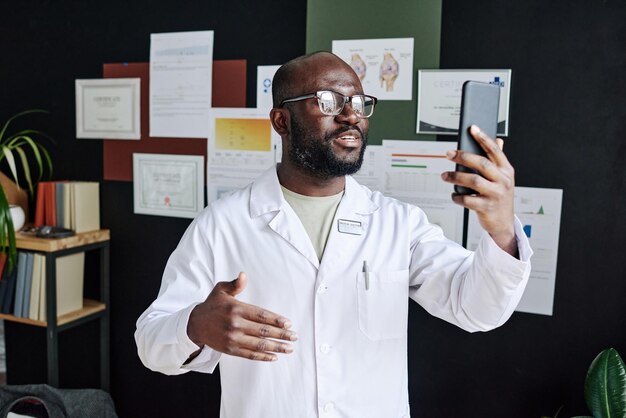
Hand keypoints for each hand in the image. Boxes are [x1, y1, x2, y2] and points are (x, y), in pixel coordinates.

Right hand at [186, 272, 296, 361]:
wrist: (195, 324)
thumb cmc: (212, 305)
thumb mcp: (221, 290)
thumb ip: (235, 284)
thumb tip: (243, 275)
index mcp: (236, 309)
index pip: (260, 315)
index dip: (275, 320)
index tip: (288, 323)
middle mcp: (235, 324)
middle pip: (263, 331)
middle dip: (281, 334)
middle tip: (294, 336)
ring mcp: (233, 338)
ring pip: (259, 345)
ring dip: (276, 347)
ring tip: (289, 348)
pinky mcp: (230, 349)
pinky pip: (250, 354)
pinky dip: (263, 357)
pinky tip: (274, 356)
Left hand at [441, 125, 517, 255]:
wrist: (504, 223)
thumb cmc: (499, 197)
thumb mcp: (503, 178)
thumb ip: (498, 161)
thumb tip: (498, 140)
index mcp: (507, 170)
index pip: (494, 151)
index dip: (483, 138)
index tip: (472, 128)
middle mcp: (503, 181)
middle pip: (482, 164)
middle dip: (463, 157)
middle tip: (448, 154)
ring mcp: (495, 195)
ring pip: (473, 181)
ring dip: (455, 177)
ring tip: (444, 175)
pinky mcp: (486, 208)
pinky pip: (467, 200)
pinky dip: (457, 196)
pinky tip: (453, 195)